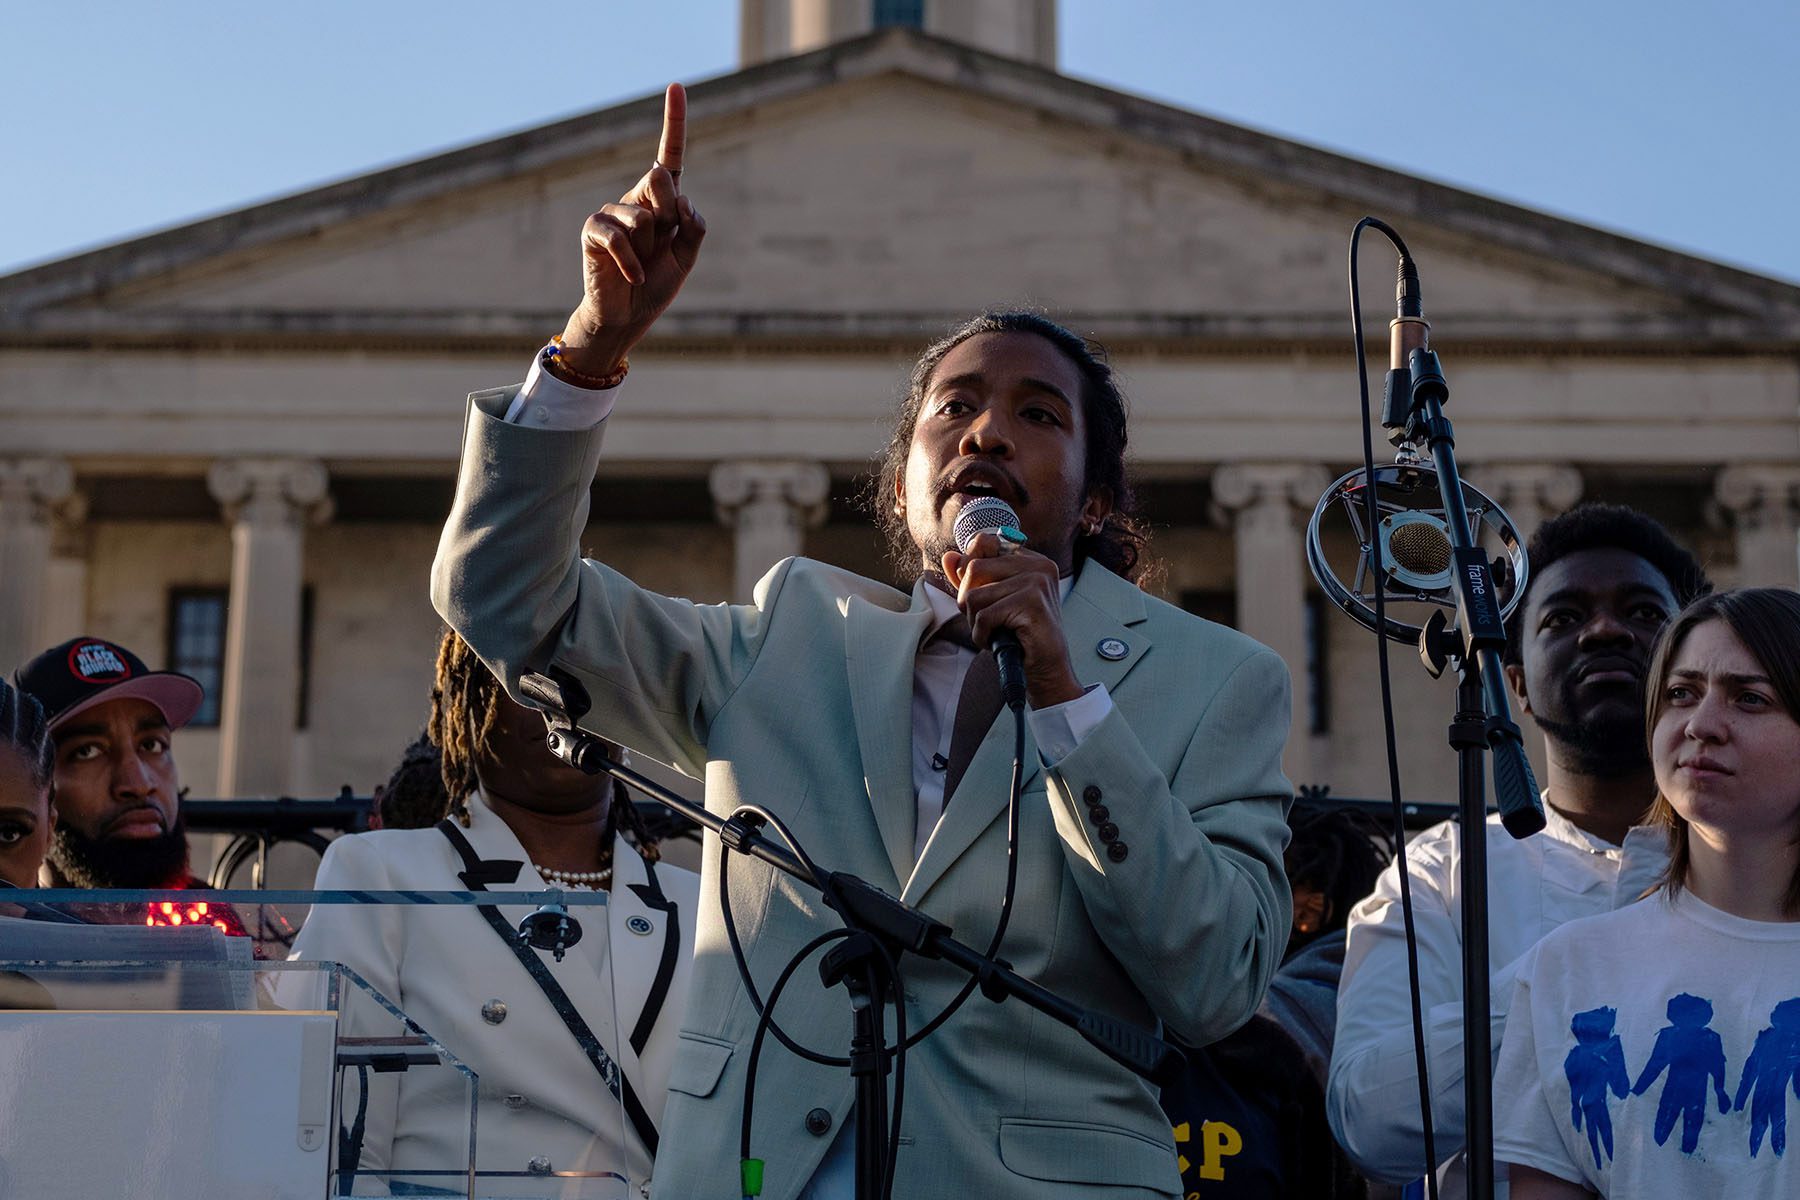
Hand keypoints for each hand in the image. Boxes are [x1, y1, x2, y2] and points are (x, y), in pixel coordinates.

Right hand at [559, 83, 707, 375]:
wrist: (627, 317)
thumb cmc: (655, 284)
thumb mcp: (687, 256)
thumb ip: (692, 226)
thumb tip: (680, 198)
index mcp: (663, 202)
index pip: (670, 156)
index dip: (674, 121)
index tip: (677, 86)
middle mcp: (638, 200)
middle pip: (661, 179)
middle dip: (669, 215)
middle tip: (660, 244)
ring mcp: (613, 212)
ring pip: (645, 216)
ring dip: (650, 247)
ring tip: (640, 264)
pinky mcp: (594, 230)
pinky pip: (619, 236)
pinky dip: (632, 261)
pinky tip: (632, 275)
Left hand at [943, 533, 1083, 707]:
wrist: (1045, 667)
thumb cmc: (1019, 634)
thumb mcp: (990, 601)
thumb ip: (970, 578)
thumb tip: (949, 556)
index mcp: (1030, 559)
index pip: (984, 542)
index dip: (968, 570)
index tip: (977, 594)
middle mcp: (1038, 565)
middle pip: (974, 568)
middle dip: (968, 600)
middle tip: (985, 620)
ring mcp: (1037, 582)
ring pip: (975, 595)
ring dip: (975, 622)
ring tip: (993, 632)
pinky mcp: (1033, 603)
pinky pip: (984, 616)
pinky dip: (982, 635)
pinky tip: (996, 641)